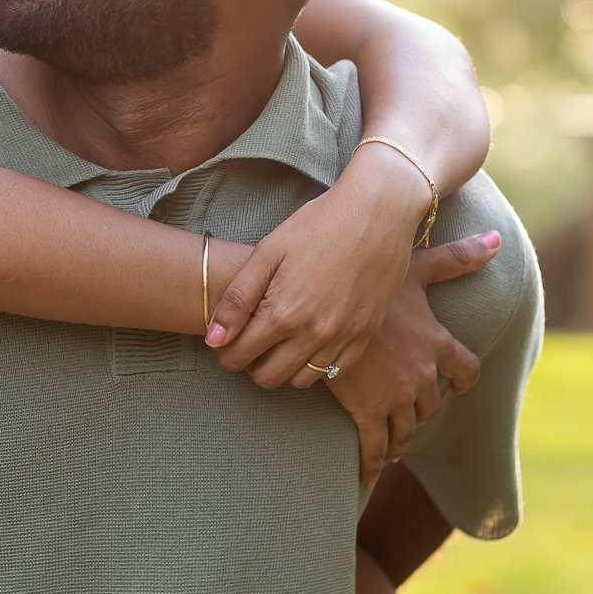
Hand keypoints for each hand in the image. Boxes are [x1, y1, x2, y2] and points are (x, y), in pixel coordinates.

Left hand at [206, 150, 435, 386]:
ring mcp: (343, 338)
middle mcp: (314, 334)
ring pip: (300, 380)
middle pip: (267, 378)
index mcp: (284, 313)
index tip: (226, 339)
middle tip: (251, 339)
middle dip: (250, 363)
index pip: (238, 358)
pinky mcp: (365, 336)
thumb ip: (237, 299)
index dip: (225, 352)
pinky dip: (315, 364)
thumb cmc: (318, 225)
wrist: (379, 213)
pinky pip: (333, 372)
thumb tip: (213, 339)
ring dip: (283, 367)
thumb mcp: (268, 252)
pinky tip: (309, 338)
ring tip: (280, 339)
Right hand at [323, 236, 494, 486]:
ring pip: (406, 430)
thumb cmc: (370, 276)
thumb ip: (458, 258)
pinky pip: (374, 447)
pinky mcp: (368, 410)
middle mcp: (423, 372)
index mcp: (436, 340)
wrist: (327, 301)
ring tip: (387, 447)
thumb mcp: (415, 266)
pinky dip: (372, 463)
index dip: (463, 380)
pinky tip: (366, 474)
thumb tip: (497, 240)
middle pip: (431, 406)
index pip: (465, 368)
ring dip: (398, 441)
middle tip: (406, 417)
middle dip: (420, 414)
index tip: (457, 388)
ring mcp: (397, 394)